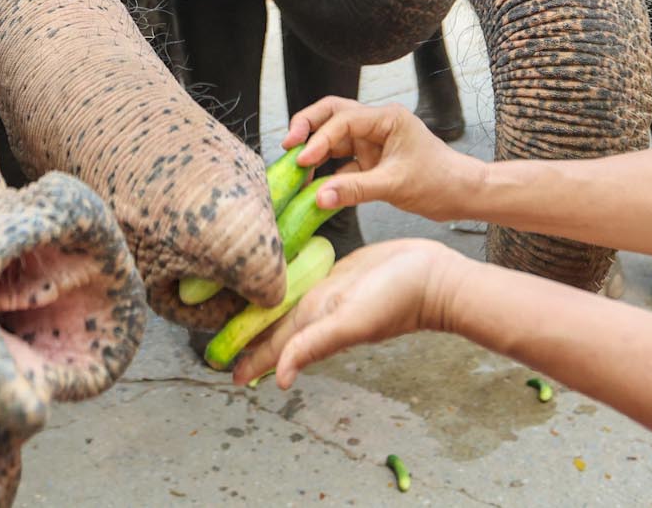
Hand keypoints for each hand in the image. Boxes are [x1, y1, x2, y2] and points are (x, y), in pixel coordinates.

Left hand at [231, 239, 466, 388]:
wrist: (433, 276)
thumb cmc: (398, 299)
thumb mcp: (350, 322)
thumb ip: (314, 345)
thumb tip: (279, 380)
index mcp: (314, 323)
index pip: (271, 346)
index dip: (245, 356)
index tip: (217, 366)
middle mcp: (317, 311)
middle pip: (273, 327)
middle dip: (247, 335)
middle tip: (217, 341)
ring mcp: (328, 291)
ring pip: (286, 305)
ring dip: (264, 312)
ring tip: (238, 312)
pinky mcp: (340, 271)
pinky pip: (304, 279)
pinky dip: (287, 284)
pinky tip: (279, 281)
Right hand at [283, 97, 482, 218]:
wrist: (462, 194)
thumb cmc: (440, 181)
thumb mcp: (395, 185)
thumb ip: (355, 190)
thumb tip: (319, 198)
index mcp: (386, 118)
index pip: (343, 120)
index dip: (319, 139)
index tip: (302, 159)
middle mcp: (376, 124)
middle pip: (332, 113)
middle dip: (308, 126)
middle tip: (287, 144)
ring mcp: (372, 141)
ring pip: (333, 136)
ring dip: (314, 149)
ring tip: (295, 167)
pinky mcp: (371, 159)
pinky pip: (341, 160)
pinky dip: (327, 171)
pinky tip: (315, 185)